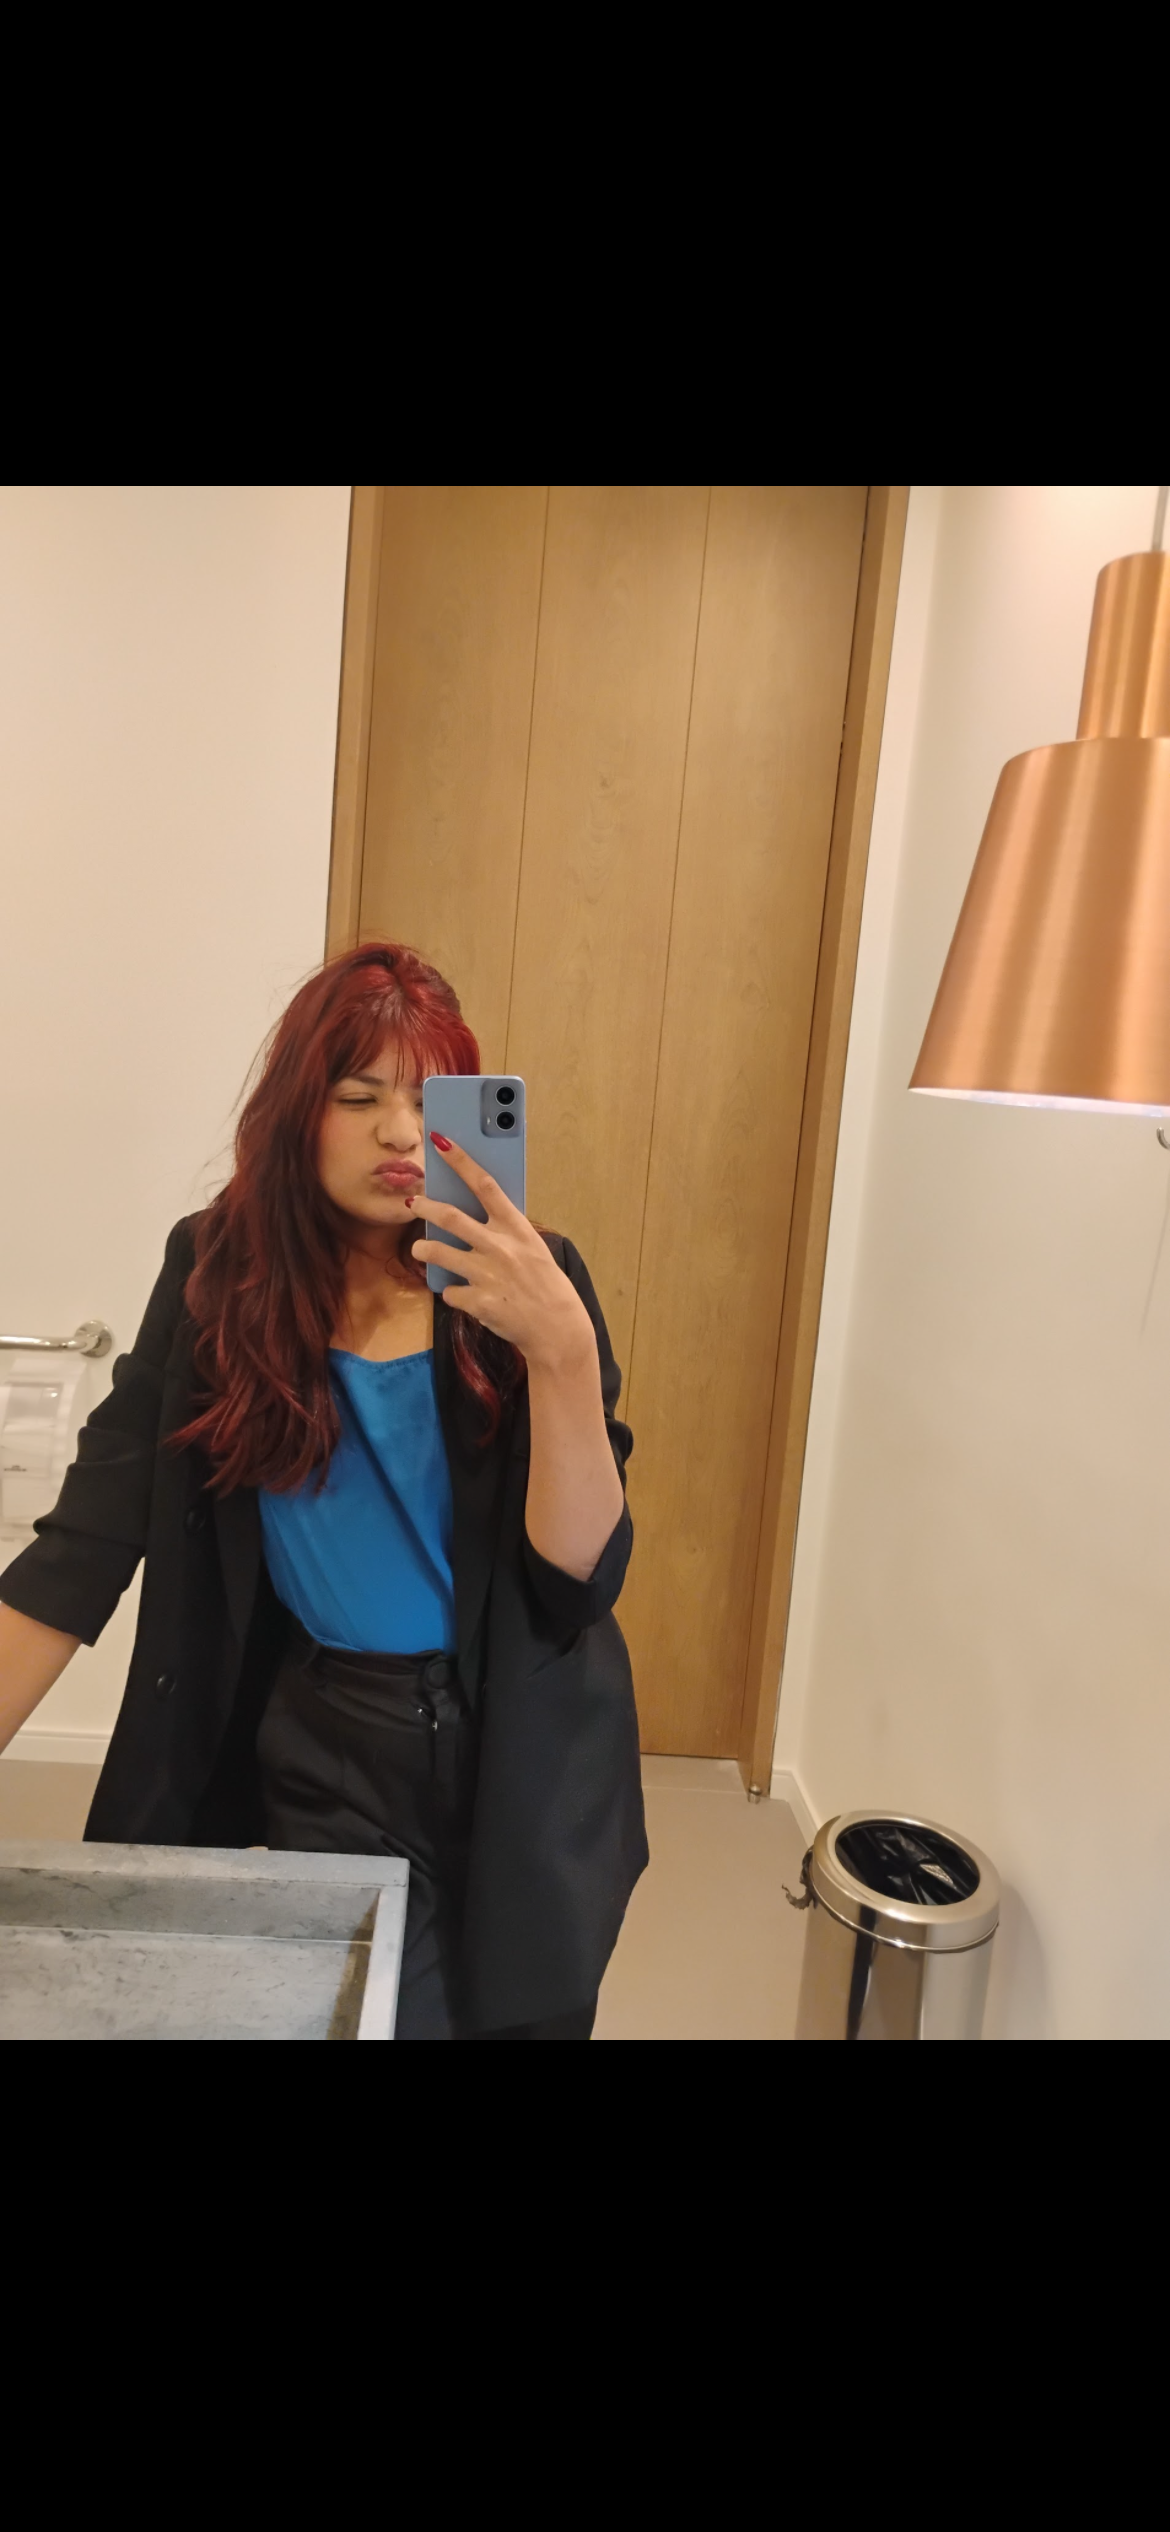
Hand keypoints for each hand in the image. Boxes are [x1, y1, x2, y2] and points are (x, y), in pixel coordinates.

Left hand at [409, 1136, 594, 1375]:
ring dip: (424, 1249)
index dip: (461, 1161)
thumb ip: (505, 1234)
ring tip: (420, 1248)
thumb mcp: (532, 1250)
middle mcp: (500, 1247)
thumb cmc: (545, 1286)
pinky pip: (450, 1292)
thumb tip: (474, 1218)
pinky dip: (452, 1292)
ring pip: (439, 1252)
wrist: (557, 1329)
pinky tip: (463, 1295)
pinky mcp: (478, 1301)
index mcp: (517, 1229)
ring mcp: (487, 1274)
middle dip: (425, 1206)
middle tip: (412, 1203)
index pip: (485, 1185)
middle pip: (451, 1217)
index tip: (440, 1142)